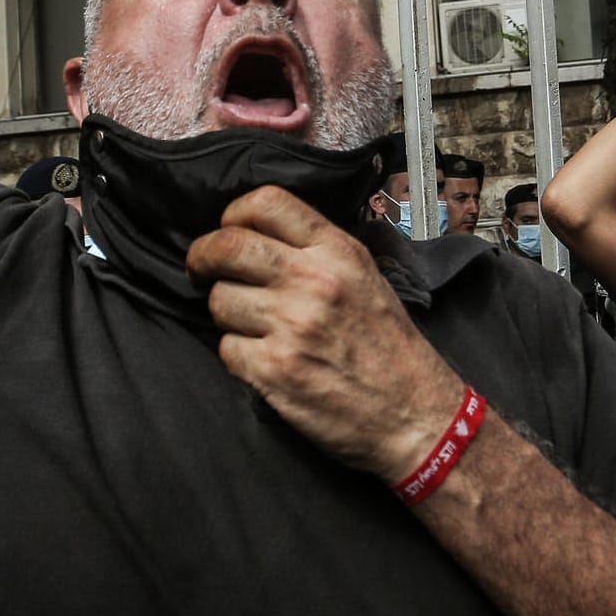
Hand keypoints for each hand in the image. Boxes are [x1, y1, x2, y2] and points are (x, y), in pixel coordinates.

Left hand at [188, 186, 466, 483]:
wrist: (414, 414)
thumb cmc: (388, 346)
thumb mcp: (366, 277)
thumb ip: (317, 250)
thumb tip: (257, 234)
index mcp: (337, 251)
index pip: (266, 202)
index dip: (233, 214)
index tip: (228, 231)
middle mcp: (313, 281)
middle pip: (227, 246)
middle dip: (202, 256)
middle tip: (200, 269)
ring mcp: (292, 326)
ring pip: (220, 301)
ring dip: (226, 314)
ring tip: (252, 326)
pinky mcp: (275, 370)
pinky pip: (226, 348)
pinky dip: (237, 355)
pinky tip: (263, 360)